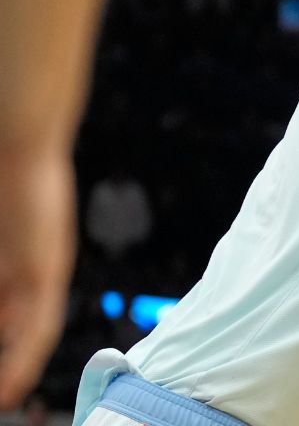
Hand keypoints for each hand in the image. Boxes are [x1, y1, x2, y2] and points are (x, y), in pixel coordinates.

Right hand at [0, 155, 73, 408]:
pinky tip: (12, 384)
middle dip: (4, 367)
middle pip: (17, 335)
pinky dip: (24, 358)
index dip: (0, 353)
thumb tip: (3, 309)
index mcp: (14, 268)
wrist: (21, 144)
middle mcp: (32, 277)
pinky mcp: (47, 269)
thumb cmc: (3, 184)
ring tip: (3, 400)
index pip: (8, 323)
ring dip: (14, 372)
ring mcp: (41, 274)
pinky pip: (38, 325)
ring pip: (30, 338)